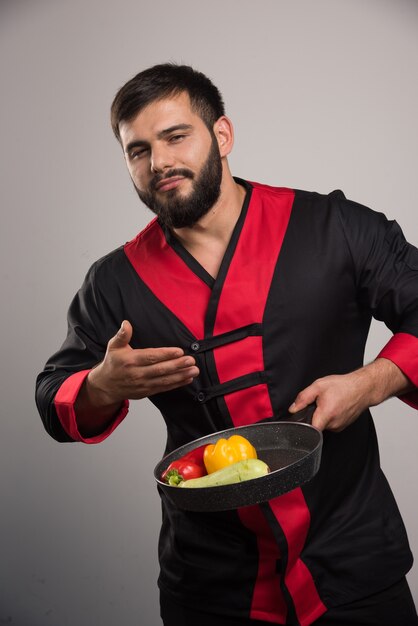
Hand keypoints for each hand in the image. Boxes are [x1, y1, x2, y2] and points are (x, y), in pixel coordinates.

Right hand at [86, 320, 199, 405]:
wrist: (105, 385)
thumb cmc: (112, 363)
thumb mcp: (113, 346)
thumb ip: (122, 335)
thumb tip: (126, 323)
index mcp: (130, 360)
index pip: (151, 357)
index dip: (166, 354)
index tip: (179, 351)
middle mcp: (137, 373)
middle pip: (160, 369)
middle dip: (178, 365)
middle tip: (191, 360)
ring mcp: (143, 384)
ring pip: (164, 380)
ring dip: (181, 376)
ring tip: (194, 370)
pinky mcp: (147, 392)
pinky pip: (164, 388)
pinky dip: (176, 384)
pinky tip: (187, 379)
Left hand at [288, 359, 411, 431]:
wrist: (362, 388)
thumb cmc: (343, 386)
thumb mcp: (318, 386)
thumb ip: (303, 398)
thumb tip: (293, 408)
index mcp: (326, 414)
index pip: (310, 431)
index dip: (303, 426)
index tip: (302, 420)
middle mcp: (333, 424)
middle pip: (315, 426)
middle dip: (313, 415)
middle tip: (318, 404)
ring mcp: (339, 427)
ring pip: (323, 425)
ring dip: (322, 416)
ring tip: (328, 403)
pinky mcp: (342, 426)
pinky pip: (330, 424)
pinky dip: (329, 417)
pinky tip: (334, 407)